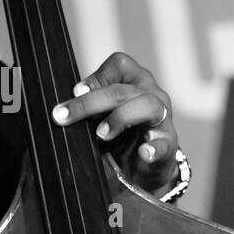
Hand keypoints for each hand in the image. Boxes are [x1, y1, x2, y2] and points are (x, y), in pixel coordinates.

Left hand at [51, 51, 178, 196]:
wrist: (143, 168)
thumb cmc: (122, 135)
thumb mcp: (103, 115)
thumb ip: (90, 106)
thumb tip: (64, 107)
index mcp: (134, 81)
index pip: (119, 64)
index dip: (97, 76)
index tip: (75, 92)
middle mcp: (151, 93)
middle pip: (121, 90)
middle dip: (89, 103)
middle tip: (64, 116)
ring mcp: (163, 118)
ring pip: (146, 106)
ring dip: (119, 118)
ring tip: (101, 134)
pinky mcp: (168, 144)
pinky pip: (165, 143)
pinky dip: (154, 148)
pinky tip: (143, 153)